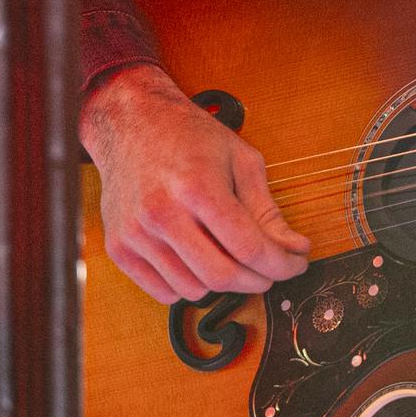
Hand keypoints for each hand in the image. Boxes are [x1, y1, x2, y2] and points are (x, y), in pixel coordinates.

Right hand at [81, 65, 311, 305]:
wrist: (130, 124)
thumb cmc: (189, 136)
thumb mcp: (240, 159)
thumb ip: (266, 208)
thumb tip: (294, 248)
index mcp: (198, 187)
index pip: (248, 247)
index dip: (281, 264)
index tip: (296, 264)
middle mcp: (162, 214)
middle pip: (221, 276)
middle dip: (258, 281)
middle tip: (271, 270)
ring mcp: (136, 235)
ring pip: (193, 290)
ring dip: (223, 285)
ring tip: (233, 260)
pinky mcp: (119, 248)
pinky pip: (163, 292)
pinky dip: (190, 287)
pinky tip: (200, 263)